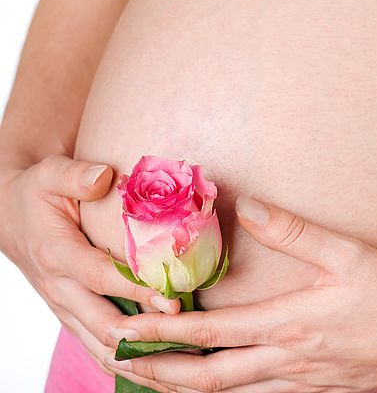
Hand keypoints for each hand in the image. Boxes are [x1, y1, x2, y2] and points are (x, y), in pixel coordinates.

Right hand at [0, 155, 178, 373]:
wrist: (12, 217)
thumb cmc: (38, 194)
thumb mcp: (50, 174)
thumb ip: (76, 176)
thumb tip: (104, 176)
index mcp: (57, 254)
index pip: (99, 278)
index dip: (135, 290)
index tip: (172, 299)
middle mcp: (60, 289)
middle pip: (103, 325)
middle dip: (146, 334)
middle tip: (189, 338)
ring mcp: (66, 308)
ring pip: (102, 348)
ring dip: (141, 360)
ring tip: (184, 369)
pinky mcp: (73, 316)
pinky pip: (100, 349)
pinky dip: (131, 363)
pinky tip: (163, 372)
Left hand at [109, 196, 376, 392]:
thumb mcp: (344, 253)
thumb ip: (292, 230)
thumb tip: (247, 205)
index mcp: (288, 325)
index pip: (212, 334)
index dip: (166, 333)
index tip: (129, 329)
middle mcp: (285, 359)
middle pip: (209, 378)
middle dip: (160, 373)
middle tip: (120, 361)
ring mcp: (298, 379)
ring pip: (229, 391)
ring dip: (185, 384)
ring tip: (151, 374)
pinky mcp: (313, 385)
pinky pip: (255, 392)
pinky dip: (222, 387)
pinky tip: (211, 377)